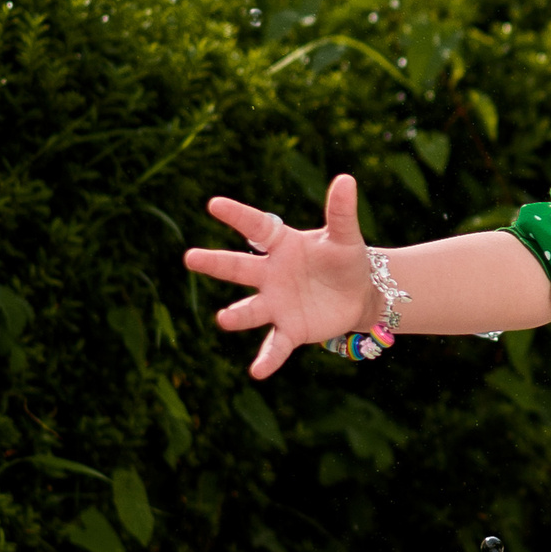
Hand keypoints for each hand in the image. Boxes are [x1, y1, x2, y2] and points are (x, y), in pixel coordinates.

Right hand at [183, 174, 379, 378]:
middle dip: (215, 263)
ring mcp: (277, 303)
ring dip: (237, 315)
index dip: (237, 216)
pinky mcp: (290, 330)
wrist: (360, 294)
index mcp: (282, 245)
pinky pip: (275, 346)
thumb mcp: (346, 236)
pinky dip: (267, 359)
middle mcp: (271, 274)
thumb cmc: (346, 260)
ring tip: (223, 319)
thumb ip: (341, 212)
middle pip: (239, 267)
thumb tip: (346, 179)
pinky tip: (257, 372)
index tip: (214, 204)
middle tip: (190, 257)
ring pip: (251, 309)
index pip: (257, 227)